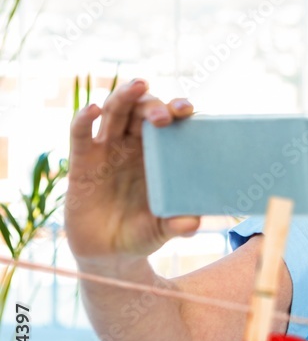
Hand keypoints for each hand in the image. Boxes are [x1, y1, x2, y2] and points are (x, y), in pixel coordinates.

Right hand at [65, 79, 197, 264]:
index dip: (179, 111)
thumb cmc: (142, 235)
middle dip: (154, 105)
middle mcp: (134, 147)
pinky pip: (81, 133)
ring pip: (115, 112)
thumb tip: (193, 223)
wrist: (109, 255)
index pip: (171, 123)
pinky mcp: (82, 161)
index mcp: (160, 155)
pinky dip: (85, 117)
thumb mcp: (162, 231)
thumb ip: (177, 226)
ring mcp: (107, 150)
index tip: (189, 110)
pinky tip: (94, 109)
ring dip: (126, 96)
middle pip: (143, 111)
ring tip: (139, 85)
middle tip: (165, 116)